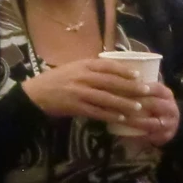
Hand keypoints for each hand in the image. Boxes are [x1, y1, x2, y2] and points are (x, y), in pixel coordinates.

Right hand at [22, 59, 151, 124]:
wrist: (36, 93)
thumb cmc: (56, 79)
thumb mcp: (74, 67)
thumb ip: (92, 69)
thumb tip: (114, 72)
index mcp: (84, 65)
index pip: (108, 66)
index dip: (125, 71)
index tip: (138, 75)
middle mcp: (83, 77)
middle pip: (112, 82)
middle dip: (130, 87)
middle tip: (146, 91)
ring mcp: (80, 92)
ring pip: (107, 98)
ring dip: (124, 103)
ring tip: (138, 107)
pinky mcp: (76, 107)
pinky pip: (97, 111)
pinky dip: (110, 115)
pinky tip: (121, 118)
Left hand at [118, 81, 180, 147]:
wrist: (172, 122)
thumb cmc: (157, 103)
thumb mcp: (155, 93)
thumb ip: (142, 84)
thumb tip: (122, 70)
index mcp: (167, 94)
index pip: (157, 88)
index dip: (143, 87)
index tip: (128, 86)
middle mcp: (170, 108)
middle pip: (154, 104)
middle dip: (136, 103)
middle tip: (118, 103)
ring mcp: (169, 123)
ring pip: (152, 123)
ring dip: (135, 122)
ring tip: (120, 119)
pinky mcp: (165, 136)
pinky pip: (150, 137)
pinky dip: (137, 136)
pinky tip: (125, 135)